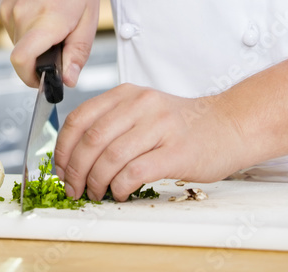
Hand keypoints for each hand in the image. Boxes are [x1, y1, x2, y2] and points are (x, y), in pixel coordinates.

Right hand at [0, 0, 99, 87]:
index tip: (46, 79)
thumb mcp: (89, 12)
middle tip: (63, 34)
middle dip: (42, 56)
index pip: (22, 63)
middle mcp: (21, 15)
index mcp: (46, 19)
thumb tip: (68, 80)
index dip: (32, 79)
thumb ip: (78, 50)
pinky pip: (13, 27)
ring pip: (18, 42)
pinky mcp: (1, 3)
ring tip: (54, 12)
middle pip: (24, 57)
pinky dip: (27, 25)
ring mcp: (7, 9)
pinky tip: (41, 4)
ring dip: (35, 39)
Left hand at [54, 83, 243, 200]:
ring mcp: (159, 126)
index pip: (81, 118)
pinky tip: (119, 193)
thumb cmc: (182, 125)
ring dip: (96, 182)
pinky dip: (119, 187)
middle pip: (92, 139)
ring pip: (110, 157)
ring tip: (96, 194)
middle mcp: (141, 105)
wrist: (227, 125)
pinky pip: (134, 171)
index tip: (60, 168)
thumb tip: (75, 156)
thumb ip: (113, 123)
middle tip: (73, 189)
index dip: (64, 147)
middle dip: (75, 170)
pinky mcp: (175, 151)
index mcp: (128, 94)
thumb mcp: (144, 111)